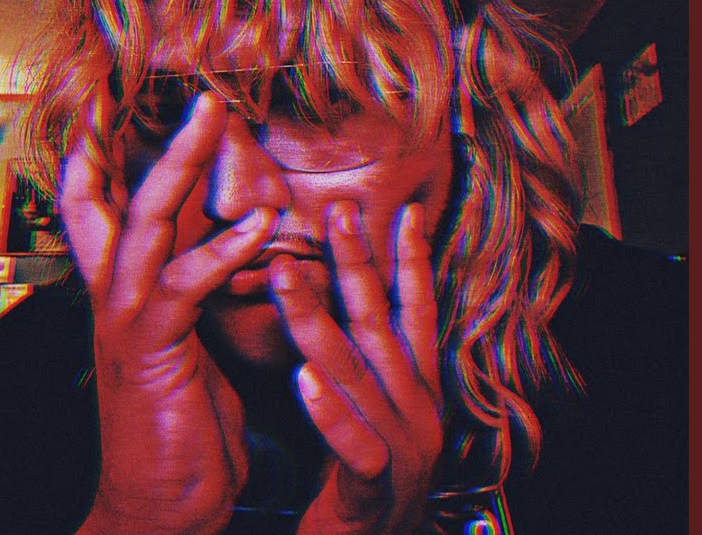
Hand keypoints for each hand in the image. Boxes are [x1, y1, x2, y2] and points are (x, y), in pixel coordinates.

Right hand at [59, 93, 275, 534]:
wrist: (161, 502)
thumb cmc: (182, 426)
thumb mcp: (191, 344)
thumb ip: (200, 288)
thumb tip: (233, 238)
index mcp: (128, 292)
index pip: (109, 206)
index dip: (111, 151)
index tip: (125, 100)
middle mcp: (116, 295)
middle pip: (118, 196)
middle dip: (144, 135)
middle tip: (190, 88)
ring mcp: (127, 320)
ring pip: (145, 222)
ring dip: (179, 165)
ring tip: (212, 116)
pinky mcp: (152, 350)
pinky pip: (183, 287)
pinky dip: (221, 251)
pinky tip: (256, 225)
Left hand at [271, 201, 443, 533]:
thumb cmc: (358, 488)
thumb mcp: (366, 417)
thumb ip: (358, 368)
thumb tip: (335, 313)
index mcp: (416, 392)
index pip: (415, 315)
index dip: (410, 262)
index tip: (401, 210)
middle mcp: (418, 413)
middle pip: (384, 328)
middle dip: (360, 267)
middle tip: (338, 212)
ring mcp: (402, 451)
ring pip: (359, 376)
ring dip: (319, 323)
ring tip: (283, 278)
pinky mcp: (375, 491)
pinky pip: (354, 446)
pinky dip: (330, 411)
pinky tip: (303, 380)